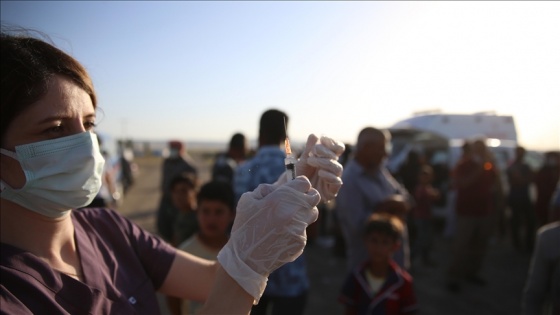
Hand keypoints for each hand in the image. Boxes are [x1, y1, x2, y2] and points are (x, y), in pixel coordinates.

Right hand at [217, 177, 319, 302]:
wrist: (245, 259)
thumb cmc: (245, 227)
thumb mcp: (247, 201)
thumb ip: (266, 189)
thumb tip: (279, 187)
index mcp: (280, 199)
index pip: (304, 183)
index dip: (300, 183)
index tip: (295, 186)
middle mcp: (293, 212)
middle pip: (314, 197)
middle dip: (306, 196)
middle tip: (297, 199)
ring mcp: (299, 229)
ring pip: (311, 214)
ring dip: (303, 212)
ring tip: (287, 218)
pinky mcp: (301, 242)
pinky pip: (303, 230)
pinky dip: (296, 230)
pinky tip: (281, 235)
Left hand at [296, 134, 344, 202]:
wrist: (290, 190)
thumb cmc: (297, 175)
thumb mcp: (302, 160)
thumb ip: (309, 148)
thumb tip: (314, 135)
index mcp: (328, 159)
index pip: (338, 148)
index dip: (333, 142)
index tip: (322, 138)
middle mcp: (332, 169)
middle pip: (337, 157)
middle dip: (325, 151)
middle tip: (313, 150)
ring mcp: (332, 180)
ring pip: (338, 168)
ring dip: (325, 162)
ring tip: (311, 161)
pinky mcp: (331, 192)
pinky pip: (337, 182)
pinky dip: (329, 176)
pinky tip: (320, 172)